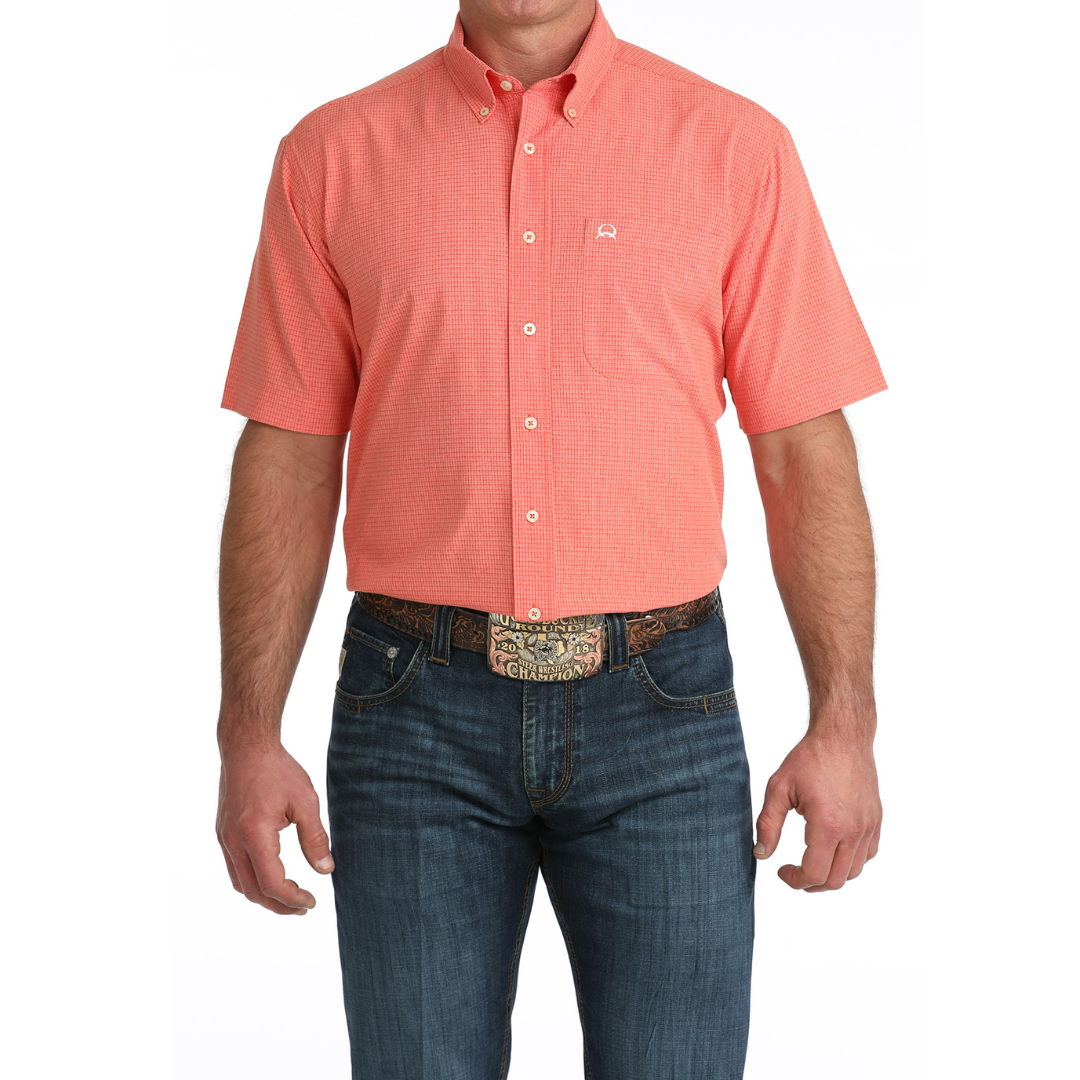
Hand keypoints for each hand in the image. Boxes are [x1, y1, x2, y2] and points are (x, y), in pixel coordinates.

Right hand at [216, 742, 334, 914]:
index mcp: (255, 835)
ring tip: (289, 896)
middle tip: (303, 907)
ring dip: (264, 896)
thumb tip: (326, 870)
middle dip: (279, 905)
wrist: (247, 747)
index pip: (272, 884)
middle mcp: (233, 842)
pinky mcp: (223, 833)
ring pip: (240, 883)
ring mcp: (224, 839)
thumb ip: (315, 838)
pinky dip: (252, 880)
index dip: (292, 899)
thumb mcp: (305, 801)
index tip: (311, 902)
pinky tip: (271, 875)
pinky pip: (234, 868)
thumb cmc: (278, 770)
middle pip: (253, 891)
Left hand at [753, 729, 880, 890]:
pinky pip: (867, 855)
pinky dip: (850, 862)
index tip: (782, 871)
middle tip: (794, 873)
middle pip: (835, 880)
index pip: (814, 873)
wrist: (842, 737)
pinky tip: (832, 850)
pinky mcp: (876, 821)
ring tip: (812, 863)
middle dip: (811, 884)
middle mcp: (853, 830)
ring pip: (853, 872)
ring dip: (831, 875)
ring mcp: (868, 827)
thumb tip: (761, 853)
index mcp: (828, 824)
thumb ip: (768, 824)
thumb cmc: (810, 758)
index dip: (794, 880)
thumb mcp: (779, 788)